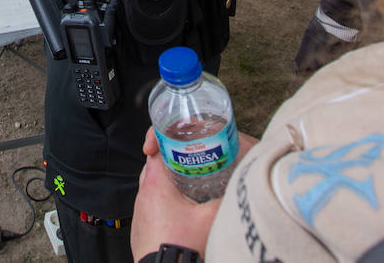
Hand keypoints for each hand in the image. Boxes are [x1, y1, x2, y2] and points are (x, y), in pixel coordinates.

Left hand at [131, 128, 222, 260]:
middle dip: (173, 160)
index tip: (181, 138)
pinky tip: (182, 209)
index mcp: (156, 183)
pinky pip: (152, 206)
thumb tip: (242, 183)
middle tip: (191, 159)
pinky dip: (165, 202)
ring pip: (154, 186)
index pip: (157, 147)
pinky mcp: (142, 226)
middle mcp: (143, 194)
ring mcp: (140, 211)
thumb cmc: (181, 246)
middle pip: (157, 165)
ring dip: (170, 183)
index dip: (169, 138)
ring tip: (190, 184)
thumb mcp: (213, 217)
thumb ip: (228, 196)